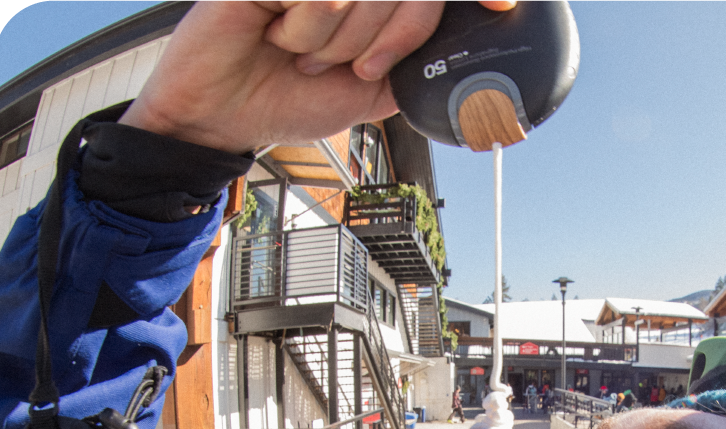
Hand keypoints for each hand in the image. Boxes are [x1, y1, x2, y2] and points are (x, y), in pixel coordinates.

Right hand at [119, 0, 515, 152]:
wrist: (224, 119)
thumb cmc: (289, 97)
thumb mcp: (372, 92)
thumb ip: (413, 66)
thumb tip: (463, 55)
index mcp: (373, 0)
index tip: (501, 5)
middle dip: (391, 37)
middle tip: (357, 66)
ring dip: (341, 42)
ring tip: (307, 54)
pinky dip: (307, 29)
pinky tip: (280, 35)